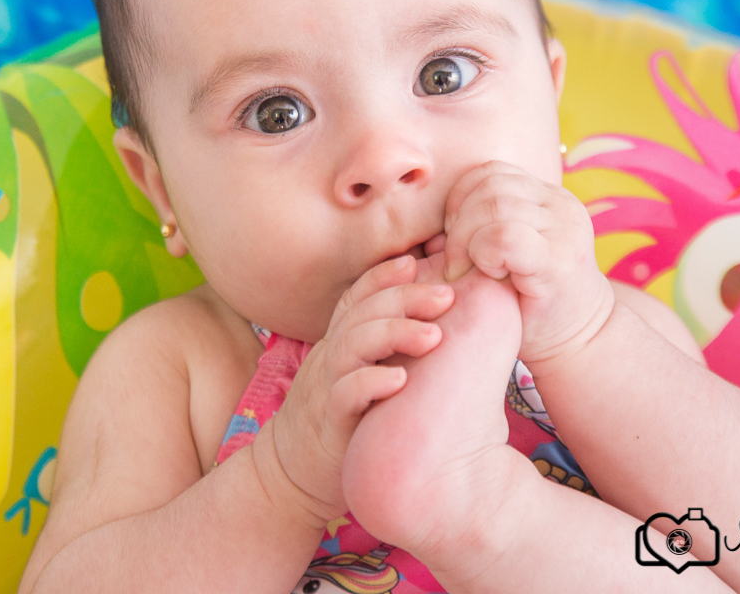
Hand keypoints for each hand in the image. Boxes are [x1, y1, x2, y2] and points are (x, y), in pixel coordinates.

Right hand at [269, 255, 449, 521]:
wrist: (293, 478)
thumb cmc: (346, 422)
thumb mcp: (359, 374)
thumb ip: (385, 348)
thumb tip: (440, 324)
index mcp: (341, 342)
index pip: (357, 297)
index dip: (382, 275)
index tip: (416, 261)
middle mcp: (332, 357)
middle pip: (362, 313)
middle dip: (404, 298)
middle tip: (446, 296)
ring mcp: (327, 388)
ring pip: (352, 346)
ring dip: (393, 334)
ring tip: (433, 335)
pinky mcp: (330, 424)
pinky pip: (345, 396)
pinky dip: (371, 383)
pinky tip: (400, 379)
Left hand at [441, 160, 614, 364]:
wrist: (576, 345)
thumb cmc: (526, 303)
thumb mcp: (500, 256)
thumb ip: (475, 231)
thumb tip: (428, 231)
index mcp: (547, 197)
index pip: (489, 173)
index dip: (460, 200)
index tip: (454, 238)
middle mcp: (560, 205)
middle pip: (489, 184)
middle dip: (459, 222)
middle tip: (455, 262)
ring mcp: (564, 229)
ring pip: (494, 205)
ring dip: (466, 240)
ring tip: (467, 272)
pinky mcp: (559, 259)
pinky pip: (504, 236)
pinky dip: (483, 254)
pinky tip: (488, 277)